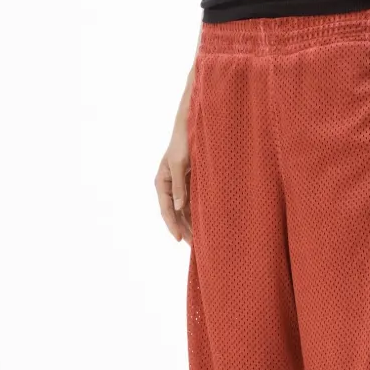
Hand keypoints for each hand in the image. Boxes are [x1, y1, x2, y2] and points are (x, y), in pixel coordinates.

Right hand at [155, 85, 193, 243]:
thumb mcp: (180, 163)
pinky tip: (206, 223)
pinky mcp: (191, 181)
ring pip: (185, 209)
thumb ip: (179, 185)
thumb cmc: (185, 140)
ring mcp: (180, 183)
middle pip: (176, 212)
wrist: (194, 123)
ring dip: (192, 223)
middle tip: (195, 246)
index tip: (180, 239)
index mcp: (162, 181)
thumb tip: (180, 207)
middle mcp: (169, 184)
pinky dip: (198, 212)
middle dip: (184, 229)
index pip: (166, 208)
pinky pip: (193, 201)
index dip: (172, 225)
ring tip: (201, 240)